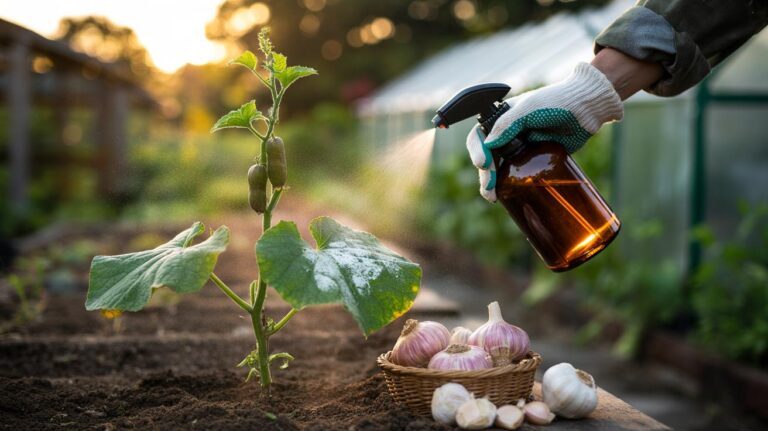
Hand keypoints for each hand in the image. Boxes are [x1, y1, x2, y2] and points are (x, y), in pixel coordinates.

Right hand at [466, 62, 622, 201]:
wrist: (587, 108)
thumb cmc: (558, 101)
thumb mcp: (530, 108)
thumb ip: (508, 123)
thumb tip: (488, 144)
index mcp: (502, 119)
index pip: (479, 135)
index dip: (477, 150)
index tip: (483, 163)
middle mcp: (509, 134)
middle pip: (488, 156)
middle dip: (485, 174)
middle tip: (488, 189)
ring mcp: (523, 148)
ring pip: (501, 168)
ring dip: (494, 183)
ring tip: (493, 197)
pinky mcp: (537, 159)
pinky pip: (520, 174)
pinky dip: (512, 185)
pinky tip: (509, 195)